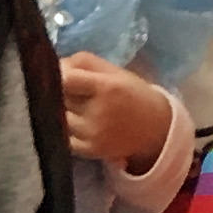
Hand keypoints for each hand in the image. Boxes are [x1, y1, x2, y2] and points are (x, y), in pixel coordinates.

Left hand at [57, 53, 176, 168]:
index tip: (64, 74)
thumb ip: (84, 62)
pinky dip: (66, 130)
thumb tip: (56, 65)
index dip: (60, 75)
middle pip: (60, 98)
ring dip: (62, 111)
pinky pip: (65, 138)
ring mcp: (93, 134)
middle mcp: (98, 112)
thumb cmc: (132, 93)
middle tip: (73, 91)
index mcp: (107, 87)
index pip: (66, 79)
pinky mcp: (90, 150)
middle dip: (61, 92)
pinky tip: (78, 125)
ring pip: (60, 118)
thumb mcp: (114, 70)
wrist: (156, 127)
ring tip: (77, 108)